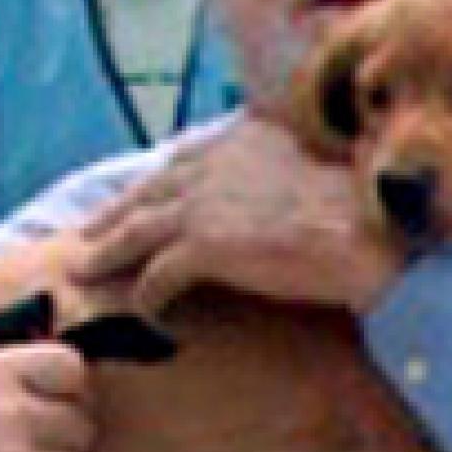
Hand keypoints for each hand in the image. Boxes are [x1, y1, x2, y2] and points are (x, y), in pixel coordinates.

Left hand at [71, 117, 399, 314]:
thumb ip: (279, 164)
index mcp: (240, 138)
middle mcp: (214, 163)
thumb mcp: (313, 165)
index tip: (134, 198)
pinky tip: (140, 313)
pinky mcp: (203, 245)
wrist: (366, 233)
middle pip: (148, 191)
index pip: (181, 161)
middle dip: (114, 213)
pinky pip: (158, 276)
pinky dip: (145, 296)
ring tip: (85, 270)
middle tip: (89, 233)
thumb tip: (274, 177)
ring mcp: (203, 202)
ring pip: (137, 230)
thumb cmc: (357, 207)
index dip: (153, 183)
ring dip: (108, 252)